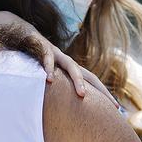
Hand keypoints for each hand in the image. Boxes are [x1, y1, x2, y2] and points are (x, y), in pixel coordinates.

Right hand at [1, 12, 118, 106]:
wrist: (23, 33)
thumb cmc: (35, 57)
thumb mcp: (47, 75)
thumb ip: (56, 88)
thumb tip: (62, 108)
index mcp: (70, 68)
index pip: (92, 82)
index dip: (104, 94)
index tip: (117, 108)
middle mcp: (68, 61)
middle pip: (88, 76)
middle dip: (100, 90)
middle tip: (111, 105)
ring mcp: (57, 54)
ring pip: (71, 67)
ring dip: (78, 81)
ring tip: (82, 94)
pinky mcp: (44, 48)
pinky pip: (47, 59)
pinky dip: (48, 69)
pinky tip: (48, 80)